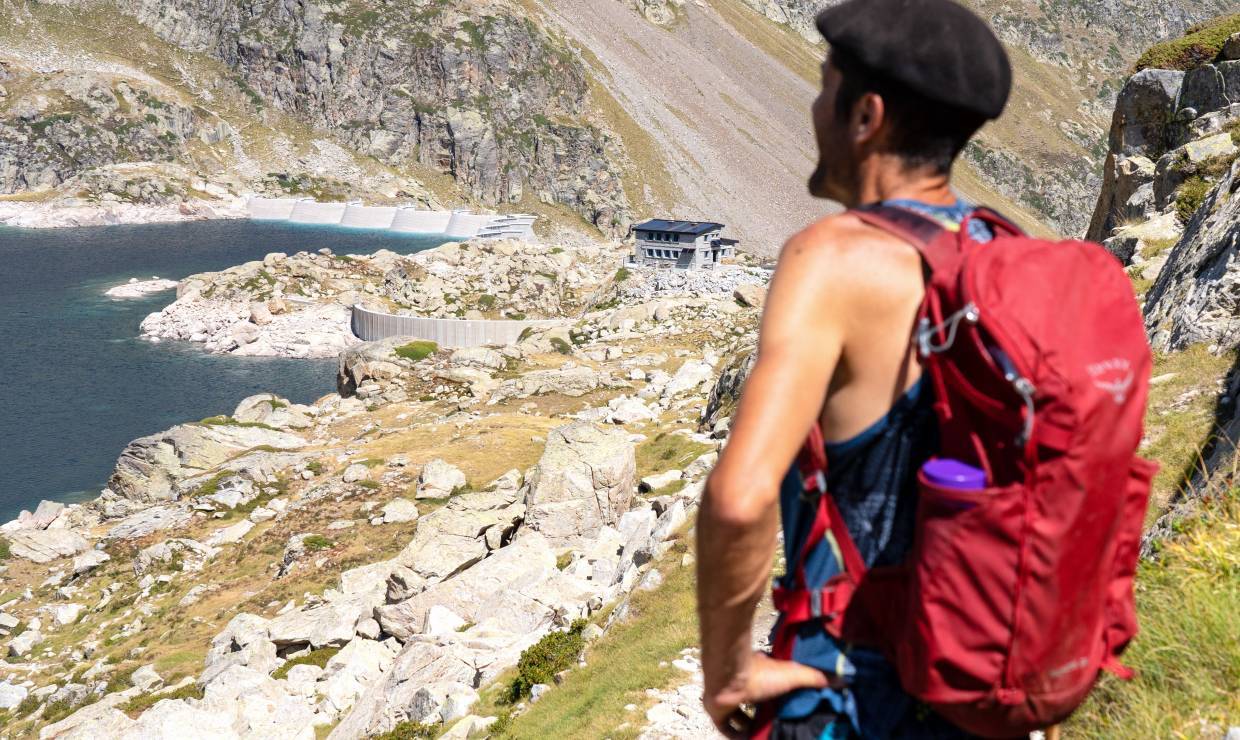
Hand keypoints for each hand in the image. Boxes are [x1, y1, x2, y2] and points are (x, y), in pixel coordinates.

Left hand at [704, 652, 839, 737]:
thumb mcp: (794, 674)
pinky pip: (726, 727)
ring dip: (750, 726)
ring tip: (765, 736)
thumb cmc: (761, 674)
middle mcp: (743, 685)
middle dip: (765, 716)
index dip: (778, 699)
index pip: (770, 686)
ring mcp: (729, 699)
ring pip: (740, 716)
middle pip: (756, 704)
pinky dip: (736, 735)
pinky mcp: (717, 712)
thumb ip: (815, 677)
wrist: (729, 679)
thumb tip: (842, 679)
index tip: (789, 711)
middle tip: (779, 728)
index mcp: (760, 673)